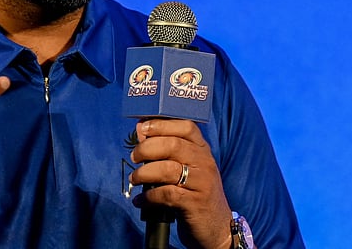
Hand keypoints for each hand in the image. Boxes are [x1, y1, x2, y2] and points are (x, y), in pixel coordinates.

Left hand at [129, 119, 232, 248]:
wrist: (217, 227)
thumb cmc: (196, 194)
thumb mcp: (189, 168)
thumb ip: (168, 150)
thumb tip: (141, 131)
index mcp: (203, 150)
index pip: (186, 127)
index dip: (162, 124)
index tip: (142, 128)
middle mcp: (205, 163)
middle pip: (173, 145)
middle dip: (147, 148)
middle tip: (134, 156)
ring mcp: (201, 183)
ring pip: (167, 169)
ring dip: (144, 173)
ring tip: (134, 179)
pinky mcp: (194, 204)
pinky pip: (166, 194)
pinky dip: (149, 197)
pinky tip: (141, 200)